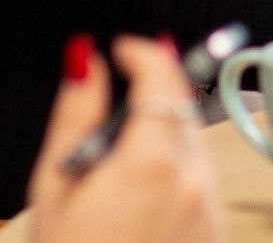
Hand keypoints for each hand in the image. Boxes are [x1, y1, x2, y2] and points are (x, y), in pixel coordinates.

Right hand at [28, 34, 222, 242]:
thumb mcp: (56, 185)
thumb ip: (76, 114)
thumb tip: (85, 59)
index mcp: (150, 163)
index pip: (162, 77)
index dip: (144, 53)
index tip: (125, 49)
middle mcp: (192, 183)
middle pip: (183, 109)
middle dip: (154, 96)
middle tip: (115, 114)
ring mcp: (210, 213)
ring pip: (195, 147)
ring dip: (166, 137)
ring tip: (119, 172)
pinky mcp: (216, 237)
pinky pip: (203, 185)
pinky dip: (178, 175)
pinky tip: (141, 203)